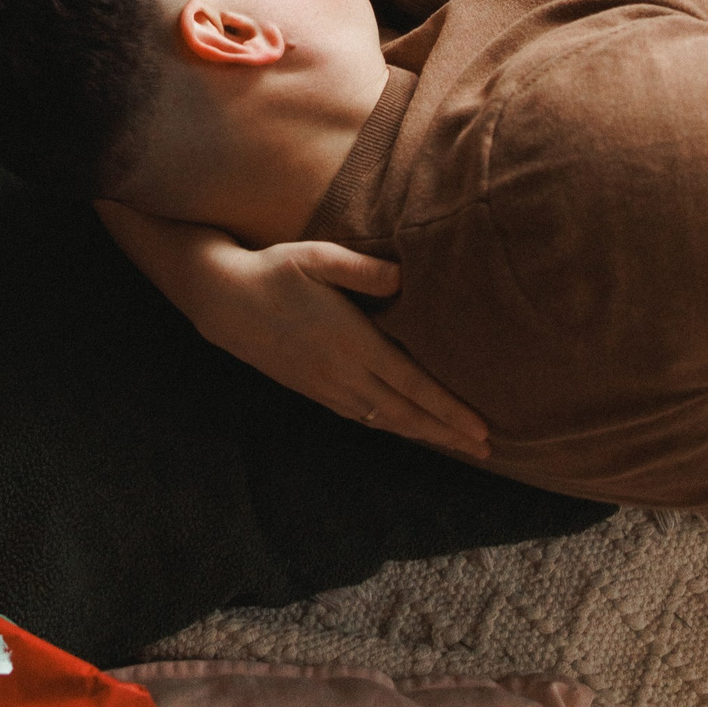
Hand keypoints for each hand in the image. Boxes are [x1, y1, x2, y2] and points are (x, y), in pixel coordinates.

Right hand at [194, 239, 490, 457]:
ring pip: (384, 420)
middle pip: (405, 413)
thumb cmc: (273, 269)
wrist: (222, 298)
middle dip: (447, 433)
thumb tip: (404, 278)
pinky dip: (390, 426)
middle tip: (485, 450)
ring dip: (422, 434)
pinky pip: (361, 416)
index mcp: (352, 342)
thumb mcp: (317, 256)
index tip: (482, 429)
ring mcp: (326, 386)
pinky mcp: (311, 389)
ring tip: (454, 444)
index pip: (413, 385)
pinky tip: (402, 427)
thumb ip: (362, 268)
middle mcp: (343, 373)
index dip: (449, 410)